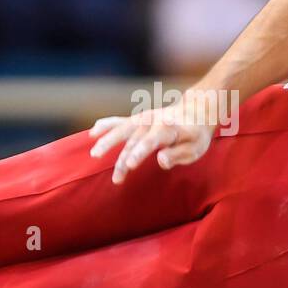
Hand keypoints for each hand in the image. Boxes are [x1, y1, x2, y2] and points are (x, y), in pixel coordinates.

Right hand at [88, 96, 216, 183]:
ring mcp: (143, 120)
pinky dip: (106, 125)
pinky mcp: (137, 120)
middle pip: (133, 138)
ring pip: (122, 130)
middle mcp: (152, 122)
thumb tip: (161, 161)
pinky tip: (93, 132)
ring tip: (94, 155)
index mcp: (168, 129)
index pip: (150, 141)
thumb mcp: (195, 147)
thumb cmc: (195, 135)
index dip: (139, 152)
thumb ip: (178, 154)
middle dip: (121, 155)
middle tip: (114, 175)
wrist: (194, 112)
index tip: (129, 165)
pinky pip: (119, 122)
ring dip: (107, 142)